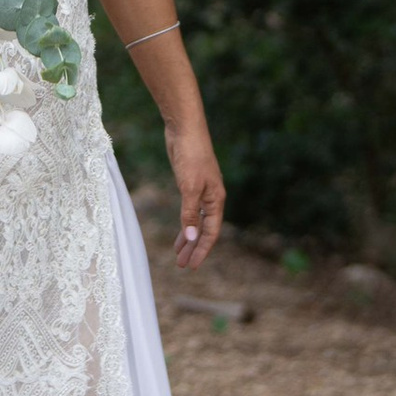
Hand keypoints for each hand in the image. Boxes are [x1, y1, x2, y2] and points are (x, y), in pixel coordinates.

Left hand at [164, 118, 223, 266]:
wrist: (185, 128)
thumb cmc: (191, 155)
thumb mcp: (189, 187)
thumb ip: (189, 213)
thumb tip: (191, 237)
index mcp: (216, 199)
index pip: (211, 232)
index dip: (202, 250)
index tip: (192, 266)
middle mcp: (211, 198)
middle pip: (204, 229)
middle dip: (194, 248)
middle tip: (183, 265)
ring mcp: (201, 191)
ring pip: (196, 221)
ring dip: (188, 238)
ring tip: (179, 254)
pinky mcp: (190, 184)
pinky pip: (189, 211)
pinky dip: (185, 223)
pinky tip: (181, 231)